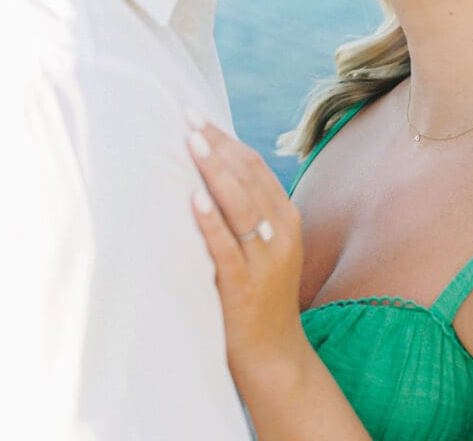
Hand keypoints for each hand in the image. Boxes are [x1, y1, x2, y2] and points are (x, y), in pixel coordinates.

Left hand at [187, 118, 306, 390]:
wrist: (274, 354)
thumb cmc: (260, 294)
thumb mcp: (265, 246)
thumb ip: (248, 211)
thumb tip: (210, 170)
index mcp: (286, 217)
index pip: (254, 166)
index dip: (225, 139)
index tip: (197, 117)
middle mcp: (281, 232)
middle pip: (247, 177)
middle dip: (216, 145)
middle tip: (186, 119)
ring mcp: (266, 260)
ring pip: (240, 204)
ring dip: (214, 171)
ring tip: (190, 144)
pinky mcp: (245, 286)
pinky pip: (226, 247)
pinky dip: (211, 220)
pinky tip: (194, 199)